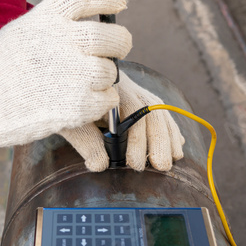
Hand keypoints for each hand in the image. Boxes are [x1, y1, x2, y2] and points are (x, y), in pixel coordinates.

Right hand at [0, 0, 131, 150]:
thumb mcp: (23, 30)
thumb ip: (57, 27)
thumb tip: (90, 33)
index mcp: (50, 15)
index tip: (120, 4)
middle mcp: (65, 39)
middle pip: (115, 37)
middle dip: (119, 45)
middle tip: (113, 52)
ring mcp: (74, 72)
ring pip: (112, 72)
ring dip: (103, 79)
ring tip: (82, 84)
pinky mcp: (77, 104)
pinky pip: (108, 99)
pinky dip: (100, 102)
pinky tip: (80, 102)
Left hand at [59, 71, 184, 170]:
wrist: (69, 78)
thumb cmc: (69, 102)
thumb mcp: (72, 122)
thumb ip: (86, 142)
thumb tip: (100, 165)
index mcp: (110, 90)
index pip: (132, 112)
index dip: (137, 140)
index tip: (134, 164)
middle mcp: (129, 89)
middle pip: (152, 112)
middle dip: (159, 142)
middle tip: (160, 167)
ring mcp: (138, 92)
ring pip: (161, 113)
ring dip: (168, 138)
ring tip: (171, 162)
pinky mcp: (143, 99)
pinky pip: (162, 114)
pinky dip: (171, 131)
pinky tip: (176, 147)